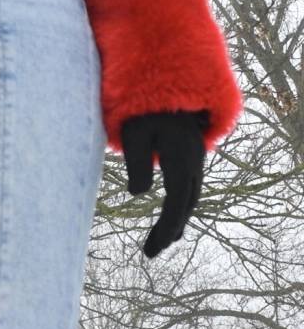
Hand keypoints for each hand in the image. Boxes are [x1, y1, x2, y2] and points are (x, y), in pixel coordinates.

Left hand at [120, 109, 208, 259]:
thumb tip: (138, 193)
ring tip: (164, 240)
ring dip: (178, 218)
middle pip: (185, 204)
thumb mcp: (133, 131)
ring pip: (190, 195)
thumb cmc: (144, 104)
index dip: (164, 229)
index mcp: (180, 159)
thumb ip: (135, 162)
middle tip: (151, 252)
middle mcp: (193, 161)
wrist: (170, 77)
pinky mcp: (190, 152)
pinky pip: (189, 184)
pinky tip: (174, 211)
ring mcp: (195, 156)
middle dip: (170, 230)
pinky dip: (182, 203)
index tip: (149, 250)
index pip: (175, 204)